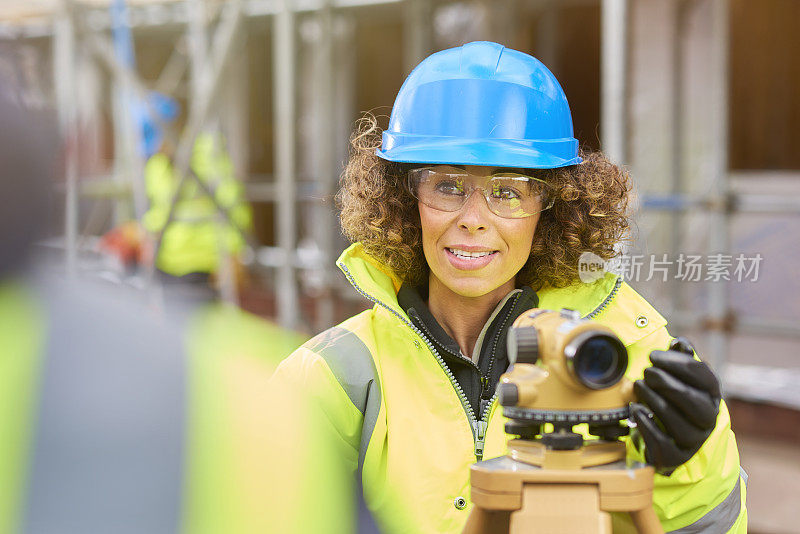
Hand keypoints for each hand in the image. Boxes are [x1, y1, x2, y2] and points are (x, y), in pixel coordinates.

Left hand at [630, 337, 720, 471]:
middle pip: (692, 400)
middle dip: (665, 382)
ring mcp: (694, 440)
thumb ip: (679, 361)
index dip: (677, 363)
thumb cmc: (672, 402)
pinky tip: (636, 410)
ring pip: (678, 422)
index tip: (653, 356)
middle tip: (646, 372)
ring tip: (638, 387)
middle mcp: (708, 419)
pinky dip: (647, 425)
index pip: (703, 376)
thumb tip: (679, 344)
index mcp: (711, 395)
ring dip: (654, 401)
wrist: (670, 441)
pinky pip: (663, 443)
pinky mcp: (676, 457)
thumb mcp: (678, 380)